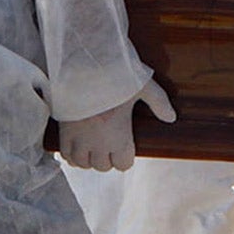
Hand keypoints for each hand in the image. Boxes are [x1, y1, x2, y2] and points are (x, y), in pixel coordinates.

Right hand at [58, 79, 174, 171]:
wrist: (80, 66)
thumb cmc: (112, 75)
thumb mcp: (142, 85)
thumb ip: (158, 101)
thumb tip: (171, 118)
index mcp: (118, 135)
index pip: (123, 164)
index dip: (126, 158)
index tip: (126, 147)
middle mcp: (98, 143)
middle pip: (103, 166)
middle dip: (108, 159)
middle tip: (111, 144)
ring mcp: (78, 139)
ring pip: (83, 164)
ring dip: (89, 159)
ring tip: (94, 147)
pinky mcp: (63, 132)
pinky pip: (66, 155)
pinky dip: (72, 156)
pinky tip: (78, 147)